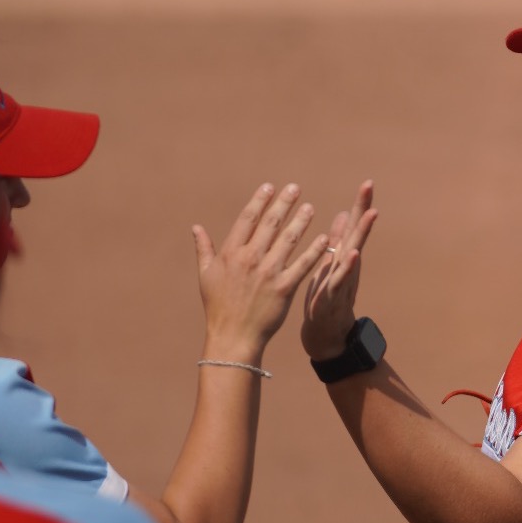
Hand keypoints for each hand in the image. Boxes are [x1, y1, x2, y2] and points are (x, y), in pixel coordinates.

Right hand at [193, 183, 328, 357]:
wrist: (233, 336)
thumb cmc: (218, 306)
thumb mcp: (206, 275)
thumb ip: (204, 248)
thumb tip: (196, 227)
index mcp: (231, 253)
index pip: (248, 219)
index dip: (260, 200)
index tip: (270, 186)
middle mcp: (250, 259)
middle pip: (271, 224)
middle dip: (284, 203)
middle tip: (296, 188)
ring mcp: (268, 273)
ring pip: (289, 240)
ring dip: (301, 222)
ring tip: (310, 207)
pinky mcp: (284, 288)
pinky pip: (303, 265)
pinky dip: (315, 251)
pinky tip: (325, 238)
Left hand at [302, 180, 376, 360]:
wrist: (326, 333)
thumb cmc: (327, 297)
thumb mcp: (331, 264)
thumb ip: (338, 240)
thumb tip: (344, 214)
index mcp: (343, 255)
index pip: (353, 226)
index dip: (360, 205)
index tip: (367, 183)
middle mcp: (347, 264)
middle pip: (358, 233)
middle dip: (364, 209)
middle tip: (370, 187)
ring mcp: (343, 279)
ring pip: (354, 252)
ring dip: (363, 233)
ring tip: (371, 214)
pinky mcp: (334, 295)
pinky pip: (342, 278)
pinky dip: (349, 265)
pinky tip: (354, 252)